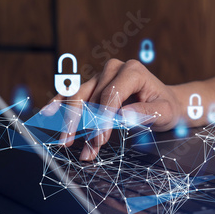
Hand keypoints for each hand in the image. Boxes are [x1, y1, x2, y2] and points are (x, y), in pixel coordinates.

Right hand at [41, 59, 181, 159]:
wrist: (166, 103)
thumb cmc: (166, 107)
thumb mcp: (164, 112)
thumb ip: (144, 113)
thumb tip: (121, 117)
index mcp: (132, 71)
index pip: (111, 94)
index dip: (103, 118)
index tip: (100, 139)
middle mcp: (113, 68)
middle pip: (91, 96)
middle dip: (82, 122)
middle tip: (76, 145)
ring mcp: (101, 75)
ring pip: (79, 97)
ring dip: (70, 121)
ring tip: (65, 142)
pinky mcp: (93, 85)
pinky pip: (74, 94)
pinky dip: (61, 106)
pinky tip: (48, 115)